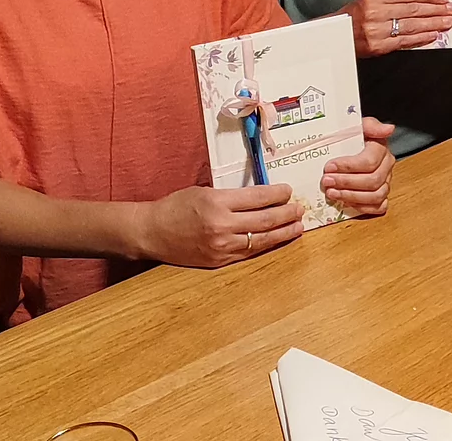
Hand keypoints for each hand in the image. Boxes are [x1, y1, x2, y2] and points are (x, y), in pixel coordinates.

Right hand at [137, 183, 301, 267]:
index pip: (258, 198)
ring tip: (298, 226)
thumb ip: (232, 195)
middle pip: (265, 220)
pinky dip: (267, 245)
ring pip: (261, 239)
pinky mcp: (219, 261)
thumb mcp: (205, 191)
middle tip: (300, 209)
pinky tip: (278, 240)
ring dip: (283, 232)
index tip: (288, 191)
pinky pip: (249, 253)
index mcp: (217, 203)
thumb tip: (263, 196)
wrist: (151, 232)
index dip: (278, 194)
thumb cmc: (176, 207)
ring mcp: (221, 246)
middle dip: (287, 214)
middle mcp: (221, 225)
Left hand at [322, 117, 395, 214]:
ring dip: (352, 196)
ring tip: (332, 193)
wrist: (349, 145)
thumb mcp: (358, 125)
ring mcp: (385, 183)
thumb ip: (371, 125)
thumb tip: (389, 129)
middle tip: (326, 181)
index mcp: (381, 149)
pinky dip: (362, 207)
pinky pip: (379, 207)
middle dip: (347, 183)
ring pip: (376, 196)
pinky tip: (345, 202)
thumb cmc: (352, 137)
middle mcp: (387, 167)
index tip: (329, 166)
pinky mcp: (381, 196)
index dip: (348, 166)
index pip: (369, 162)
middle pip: (373, 181)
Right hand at [341, 0, 451, 56]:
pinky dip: (421, 38)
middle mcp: (376, 13)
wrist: (336, 34)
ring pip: (412, 26)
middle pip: (413, 10)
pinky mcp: (379, 46)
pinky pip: (405, 41)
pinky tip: (432, 35)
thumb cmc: (353, 15)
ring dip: (433, 24)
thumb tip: (422, 0)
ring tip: (446, 22)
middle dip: (436, 10)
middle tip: (450, 10)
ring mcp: (378, 31)